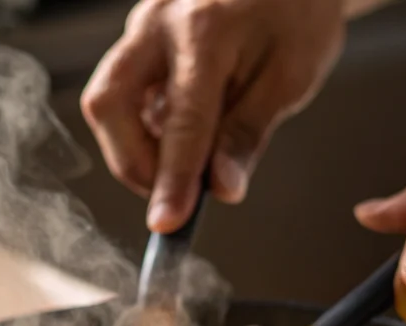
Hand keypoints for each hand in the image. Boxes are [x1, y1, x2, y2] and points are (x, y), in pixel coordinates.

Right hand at [81, 0, 346, 232]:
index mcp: (205, 31)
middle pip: (109, 105)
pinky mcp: (138, 37)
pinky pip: (124, 92)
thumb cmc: (297, 14)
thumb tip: (221, 190)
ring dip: (138, 147)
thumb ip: (248, 135)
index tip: (167, 225)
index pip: (180, 124)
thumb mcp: (289, 79)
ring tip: (188, 159)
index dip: (171, 181)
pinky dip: (146, 127)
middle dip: (132, 163)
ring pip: (108, 101)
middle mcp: (158, 23)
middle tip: (172, 194)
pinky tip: (184, 132)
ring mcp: (141, 26)